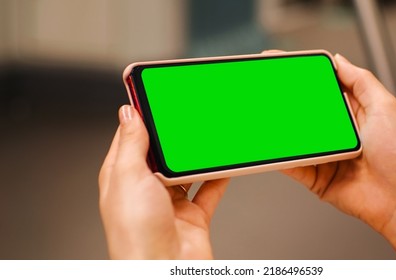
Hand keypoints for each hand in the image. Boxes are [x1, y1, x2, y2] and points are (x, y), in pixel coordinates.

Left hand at [99, 105, 228, 258]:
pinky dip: (219, 177)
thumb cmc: (136, 234)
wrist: (165, 270)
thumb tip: (128, 113)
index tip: (155, 97)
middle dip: (175, 135)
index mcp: (123, 177)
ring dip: (198, 155)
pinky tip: (225, 163)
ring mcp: (171, 202)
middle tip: (189, 114)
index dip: (142, 117)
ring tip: (209, 135)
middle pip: (163, 153)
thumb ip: (132, 144)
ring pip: (187, 170)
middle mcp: (146, 189)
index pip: (131, 138)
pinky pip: (209, 189)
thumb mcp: (129, 177)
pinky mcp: (193, 215)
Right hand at [282, 54, 395, 258]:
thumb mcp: (385, 106)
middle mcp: (337, 133)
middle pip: (304, 112)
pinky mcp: (315, 176)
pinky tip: (270, 146)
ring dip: (279, 127)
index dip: (304, 77)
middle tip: (266, 87)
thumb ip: (361, 81)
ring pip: (295, 138)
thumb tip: (339, 61)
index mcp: (352, 113)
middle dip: (284, 100)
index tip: (286, 65)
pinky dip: (279, 156)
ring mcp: (324, 154)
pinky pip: (292, 164)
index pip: (323, 90)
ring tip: (263, 114)